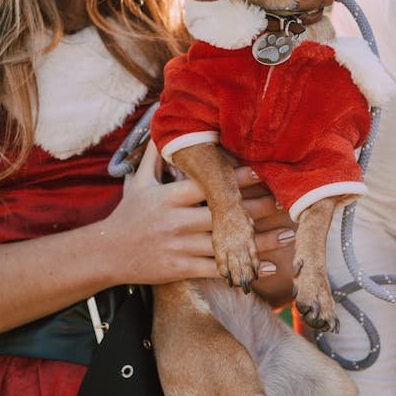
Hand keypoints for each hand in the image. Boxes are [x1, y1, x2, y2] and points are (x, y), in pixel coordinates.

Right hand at [98, 142, 292, 285]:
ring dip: (260, 241)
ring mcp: (180, 246)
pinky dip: (242, 267)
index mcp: (170, 196)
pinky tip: (266, 268)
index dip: (235, 178)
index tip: (262, 170)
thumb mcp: (138, 182)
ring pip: (226, 243)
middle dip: (257, 208)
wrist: (105, 253)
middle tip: (286, 201)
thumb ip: (155, 156)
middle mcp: (177, 220)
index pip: (208, 185)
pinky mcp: (180, 268)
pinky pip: (217, 269)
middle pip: (224, 214)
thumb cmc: (127, 215)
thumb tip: (163, 126)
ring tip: (289, 234)